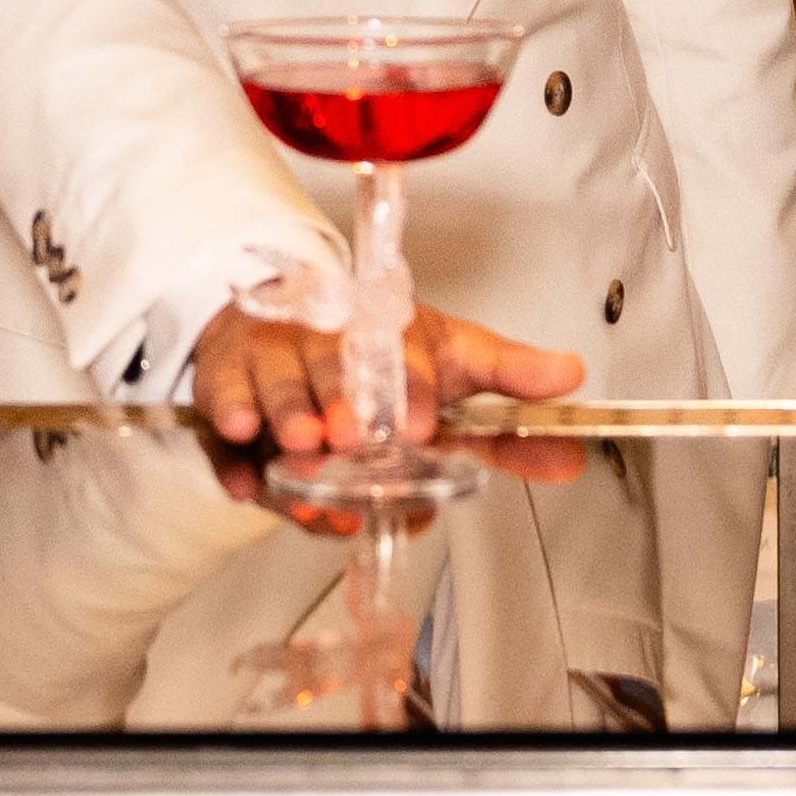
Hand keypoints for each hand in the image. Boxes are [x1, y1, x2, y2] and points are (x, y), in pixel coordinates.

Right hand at [182, 293, 590, 464]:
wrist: (289, 311)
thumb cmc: (376, 349)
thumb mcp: (449, 361)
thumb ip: (507, 390)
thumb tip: (574, 404)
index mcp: (385, 332)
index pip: (401, 353)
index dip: (411, 388)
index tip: (422, 424)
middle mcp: (325, 341)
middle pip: (328, 365)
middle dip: (339, 400)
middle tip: (351, 437)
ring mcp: (271, 363)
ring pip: (271, 388)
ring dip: (284, 417)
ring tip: (296, 447)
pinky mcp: (227, 392)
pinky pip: (221, 426)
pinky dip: (230, 458)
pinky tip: (243, 484)